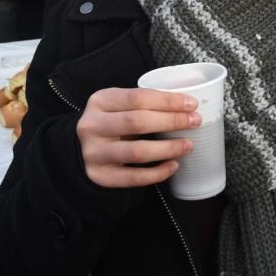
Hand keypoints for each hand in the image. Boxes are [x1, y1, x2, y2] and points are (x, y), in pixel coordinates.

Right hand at [77, 87, 200, 187]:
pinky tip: (173, 165)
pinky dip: (157, 173)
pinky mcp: (99, 176)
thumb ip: (142, 104)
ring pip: (137, 152)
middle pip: (137, 122)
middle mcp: (92, 126)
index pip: (137, 97)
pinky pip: (133, 177)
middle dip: (171, 121)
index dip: (167, 101)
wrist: (80, 149)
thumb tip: (186, 106)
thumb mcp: (117, 106)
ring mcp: (94, 153)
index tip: (191, 104)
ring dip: (168, 148)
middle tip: (195, 122)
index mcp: (99, 101)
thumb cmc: (110, 122)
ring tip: (188, 145)